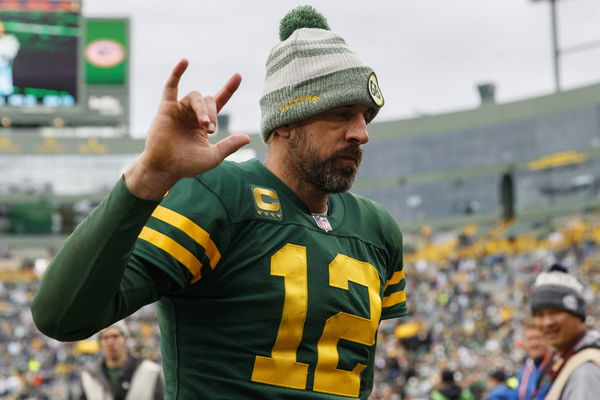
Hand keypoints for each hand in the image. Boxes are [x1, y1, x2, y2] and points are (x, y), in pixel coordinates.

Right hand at [125, 59, 249, 199]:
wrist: (165, 168)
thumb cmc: (187, 165)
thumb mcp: (213, 156)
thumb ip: (229, 145)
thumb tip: (247, 137)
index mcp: (204, 123)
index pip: (219, 101)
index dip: (228, 89)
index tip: (238, 76)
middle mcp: (192, 113)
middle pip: (208, 100)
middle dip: (212, 113)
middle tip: (210, 129)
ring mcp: (179, 110)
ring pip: (195, 97)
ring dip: (202, 109)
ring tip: (204, 124)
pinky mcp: (166, 109)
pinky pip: (171, 87)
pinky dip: (177, 73)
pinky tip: (184, 62)